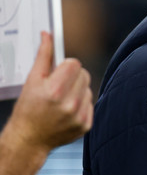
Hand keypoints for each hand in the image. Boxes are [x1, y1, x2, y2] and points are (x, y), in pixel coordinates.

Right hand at [8, 32, 92, 151]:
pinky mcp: (86, 125)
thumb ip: (43, 55)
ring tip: (61, 99)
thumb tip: (47, 34)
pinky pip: (90, 103)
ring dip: (78, 90)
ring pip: (88, 88)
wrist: (29, 140)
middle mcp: (69, 104)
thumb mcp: (31, 80)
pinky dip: (81, 104)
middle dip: (72, 76)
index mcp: (55, 90)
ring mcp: (79, 116)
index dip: (66, 65)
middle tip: (59, 85)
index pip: (75, 63)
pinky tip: (67, 110)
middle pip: (84, 74)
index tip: (58, 72)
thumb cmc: (28, 109)